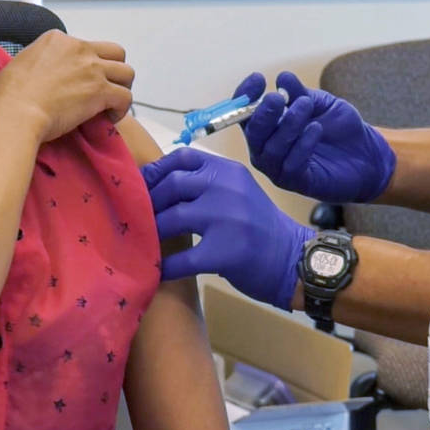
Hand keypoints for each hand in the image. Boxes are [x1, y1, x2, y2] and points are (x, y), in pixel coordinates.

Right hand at [0, 30, 134, 141]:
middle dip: (115, 70)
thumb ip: (41, 62)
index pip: (86, 46)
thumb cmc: (8, 96)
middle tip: (107, 88)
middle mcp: (78, 48)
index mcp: (57, 39)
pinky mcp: (100, 90)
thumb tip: (47, 75)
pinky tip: (110, 117)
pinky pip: (126, 96)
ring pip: (126, 72)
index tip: (80, 83)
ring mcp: (91, 68)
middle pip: (115, 53)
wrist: (14, 112)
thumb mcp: (22, 63)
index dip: (87, 66)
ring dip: (122, 88)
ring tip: (111, 104)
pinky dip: (122, 108)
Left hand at [141, 149, 314, 309]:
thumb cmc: (259, 226)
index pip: (181, 158)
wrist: (292, 258)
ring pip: (171, 218)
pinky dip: (164, 266)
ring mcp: (226, 219)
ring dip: (152, 232)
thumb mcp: (238, 191)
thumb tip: (157, 186)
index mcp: (228, 171)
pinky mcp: (225, 252)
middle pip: (171, 186)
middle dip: (148, 203)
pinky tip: (156, 271)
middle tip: (137, 218)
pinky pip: (182, 259)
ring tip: (143, 241)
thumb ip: (206, 183)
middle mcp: (227, 188)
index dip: (155, 171)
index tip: (140, 186)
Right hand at [234, 71, 395, 202]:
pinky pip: (290, 166)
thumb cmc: (338, 129)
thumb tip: (283, 77)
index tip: (259, 79)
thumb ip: (301, 93)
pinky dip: (302, 145)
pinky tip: (315, 129)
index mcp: (267, 126)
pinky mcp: (297, 183)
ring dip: (287, 126)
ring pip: (271, 150)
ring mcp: (279, 168)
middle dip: (263, 114)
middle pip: (253, 133)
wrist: (368, 154)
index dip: (245, 95)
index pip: (244, 112)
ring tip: (305, 107)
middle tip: (276, 98)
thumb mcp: (320, 104)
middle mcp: (266, 148)